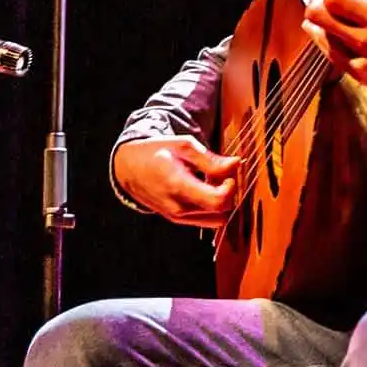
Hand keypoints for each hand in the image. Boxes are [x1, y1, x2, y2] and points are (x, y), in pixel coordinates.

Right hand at [111, 135, 241, 227]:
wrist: (129, 167)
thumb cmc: (157, 152)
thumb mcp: (184, 146)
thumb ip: (211, 160)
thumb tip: (237, 164)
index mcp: (178, 186)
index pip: (218, 201)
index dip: (232, 188)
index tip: (229, 172)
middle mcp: (178, 207)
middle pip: (222, 212)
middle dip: (228, 193)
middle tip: (222, 173)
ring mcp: (177, 217)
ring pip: (217, 218)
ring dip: (220, 202)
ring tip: (211, 181)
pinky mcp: (178, 220)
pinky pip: (207, 220)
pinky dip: (212, 207)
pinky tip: (204, 189)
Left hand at [302, 0, 366, 108]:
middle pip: (320, 14)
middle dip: (319, 3)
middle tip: (325, 1)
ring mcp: (362, 58)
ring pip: (321, 35)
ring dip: (318, 23)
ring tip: (321, 18)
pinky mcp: (361, 76)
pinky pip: (331, 56)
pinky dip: (326, 42)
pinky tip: (327, 36)